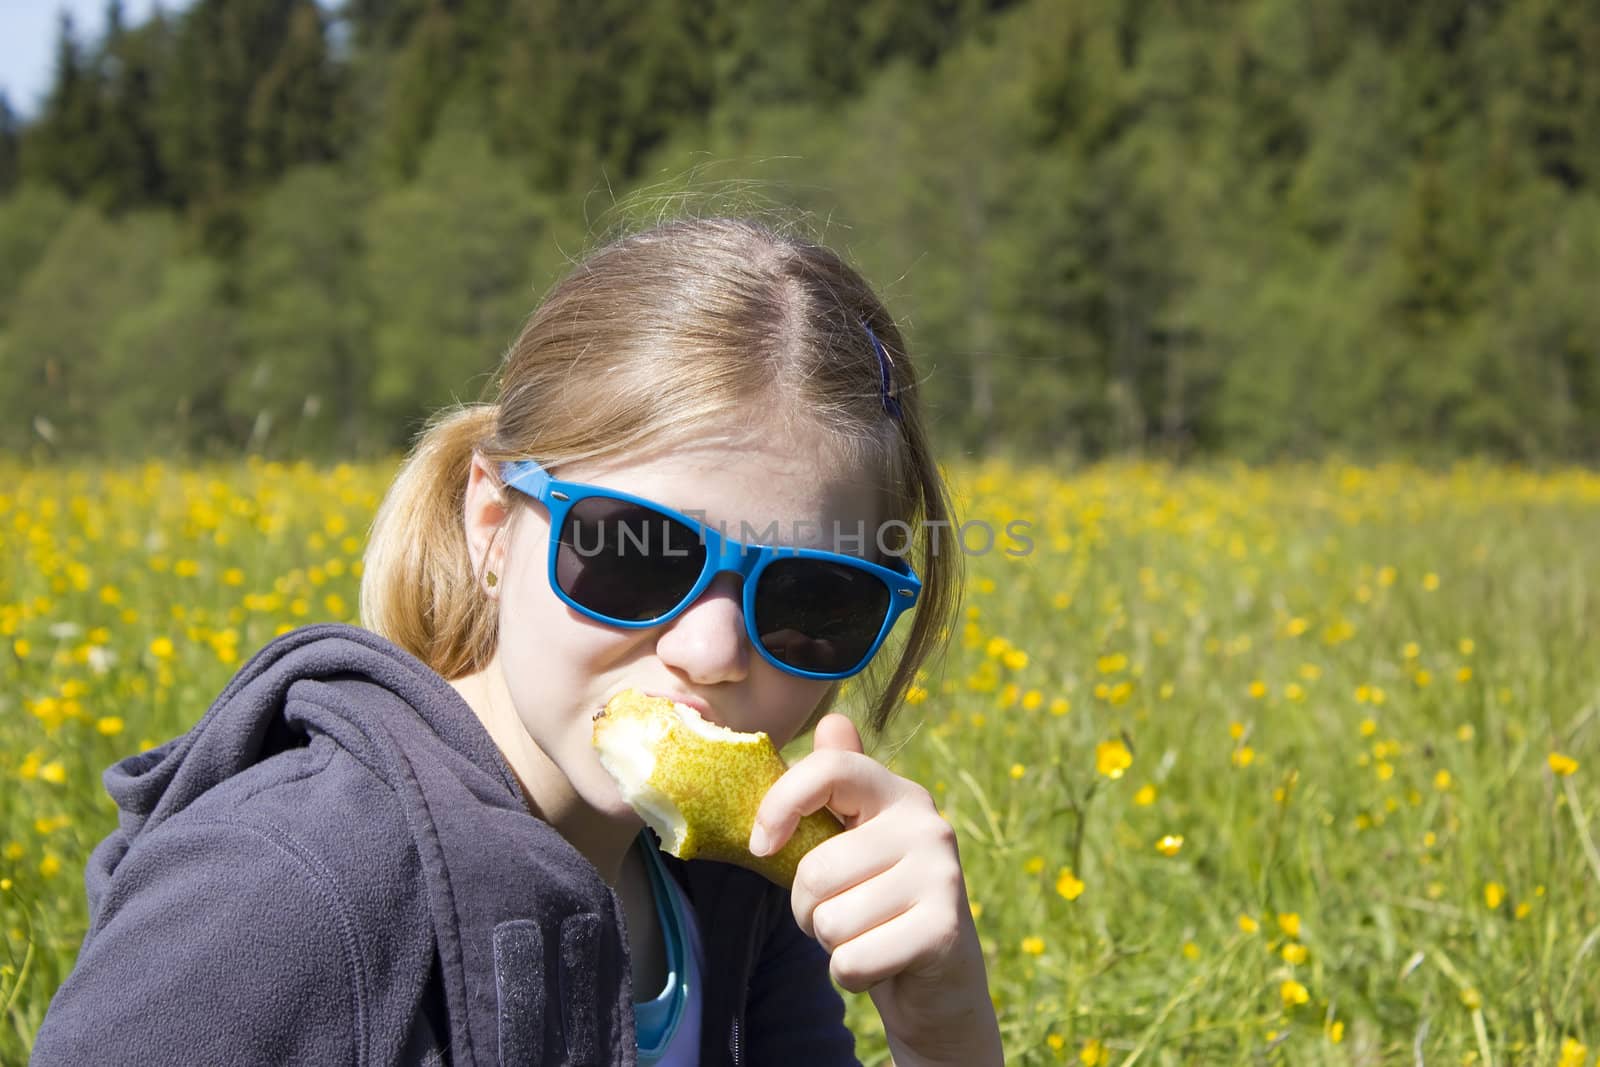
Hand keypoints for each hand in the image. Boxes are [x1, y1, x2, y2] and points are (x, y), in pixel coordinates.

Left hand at [750, 714, 1003, 1065]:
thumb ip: (834, 788)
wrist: (939, 982)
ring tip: (865, 936)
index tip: (761, 845)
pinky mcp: (945, 930)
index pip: (831, 768)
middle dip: (807, 910)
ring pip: (831, 920)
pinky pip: (852, 960)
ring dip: (831, 944)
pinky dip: (851, 975)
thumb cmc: (877, 905)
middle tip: (841, 914)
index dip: (782, 803)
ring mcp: (942, 876)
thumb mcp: (851, 844)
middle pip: (816, 869)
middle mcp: (927, 824)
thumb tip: (832, 721)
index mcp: (898, 794)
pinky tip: (881, 965)